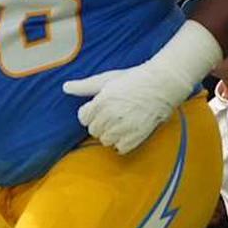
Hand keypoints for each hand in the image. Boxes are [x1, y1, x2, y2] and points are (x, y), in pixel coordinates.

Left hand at [64, 20, 219, 153]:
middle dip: (100, 123)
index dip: (90, 113)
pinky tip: (128, 131)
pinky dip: (123, 142)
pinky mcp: (137, 136)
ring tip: (121, 122)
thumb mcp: (107, 79)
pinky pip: (121, 148)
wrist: (162, 84)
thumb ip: (84, 86)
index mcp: (101, 101)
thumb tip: (65, 87)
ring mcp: (124, 127)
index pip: (83, 118)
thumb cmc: (133, 79)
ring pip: (106, 140)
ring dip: (111, 134)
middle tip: (112, 114)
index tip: (99, 108)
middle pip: (93, 130)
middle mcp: (110, 116)